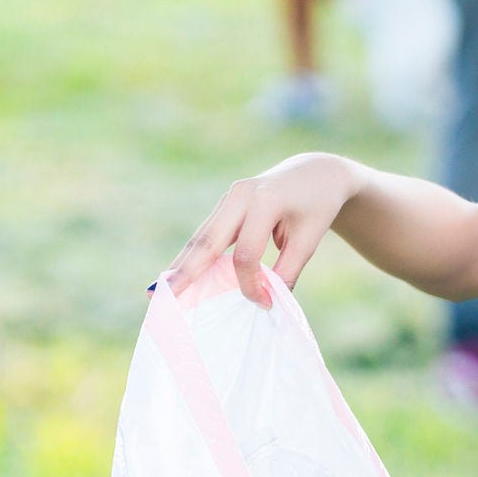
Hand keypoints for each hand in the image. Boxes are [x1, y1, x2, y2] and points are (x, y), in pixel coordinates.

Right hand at [165, 153, 358, 304]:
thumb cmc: (317, 206)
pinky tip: (177, 274)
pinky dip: (192, 256)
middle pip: (208, 241)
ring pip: (201, 237)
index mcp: (264, 201)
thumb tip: (265, 300)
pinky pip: (207, 233)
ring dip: (181, 265)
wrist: (316, 172)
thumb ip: (288, 269)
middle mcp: (240, 195)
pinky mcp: (226, 204)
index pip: (247, 254)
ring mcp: (229, 197)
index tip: (264, 304)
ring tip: (160, 290)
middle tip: (164, 298)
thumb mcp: (310, 238)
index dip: (251, 284)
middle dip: (186, 272)